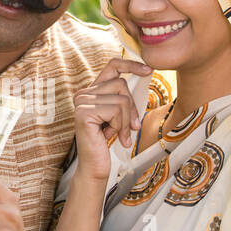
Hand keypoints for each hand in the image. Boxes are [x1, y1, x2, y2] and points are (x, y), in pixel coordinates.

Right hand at [71, 58, 152, 181]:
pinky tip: (111, 136)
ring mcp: (82, 102)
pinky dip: (119, 126)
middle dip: (131, 107)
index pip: (113, 65)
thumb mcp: (119, 115)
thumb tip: (145, 74)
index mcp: (91, 91)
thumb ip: (125, 97)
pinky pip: (116, 111)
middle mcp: (83, 93)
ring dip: (125, 120)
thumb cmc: (108, 141)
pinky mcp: (85, 113)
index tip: (148, 70)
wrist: (95, 165)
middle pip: (121, 84)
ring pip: (121, 99)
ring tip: (118, 133)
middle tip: (130, 127)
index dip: (131, 65)